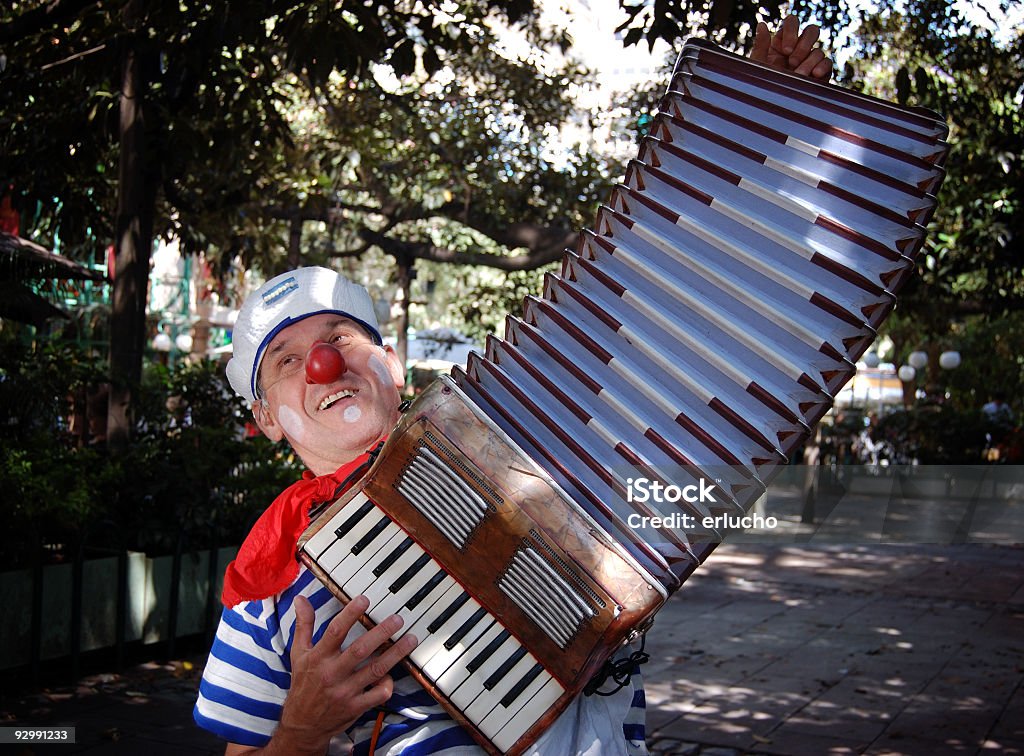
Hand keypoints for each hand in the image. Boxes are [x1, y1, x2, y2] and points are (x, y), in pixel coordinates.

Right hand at [274, 595, 417, 754]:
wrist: (302, 725)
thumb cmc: (303, 685)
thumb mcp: (298, 654)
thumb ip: (303, 625)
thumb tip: (301, 599)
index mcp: (318, 658)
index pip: (335, 632)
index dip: (350, 614)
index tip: (364, 599)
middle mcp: (333, 673)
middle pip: (360, 650)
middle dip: (381, 633)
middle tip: (398, 619)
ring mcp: (345, 691)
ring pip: (375, 670)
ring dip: (395, 654)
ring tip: (410, 639)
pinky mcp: (356, 707)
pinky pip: (378, 694)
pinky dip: (388, 683)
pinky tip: (393, 672)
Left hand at [751, 15, 832, 80]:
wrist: (771, 110)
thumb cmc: (761, 87)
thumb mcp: (758, 66)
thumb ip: (761, 45)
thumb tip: (762, 24)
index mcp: (782, 43)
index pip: (792, 23)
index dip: (791, 31)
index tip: (785, 50)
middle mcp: (798, 49)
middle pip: (811, 31)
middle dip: (804, 45)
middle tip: (792, 62)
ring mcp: (810, 61)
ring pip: (818, 51)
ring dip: (808, 63)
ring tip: (798, 76)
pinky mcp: (820, 74)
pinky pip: (827, 64)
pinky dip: (822, 67)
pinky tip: (814, 75)